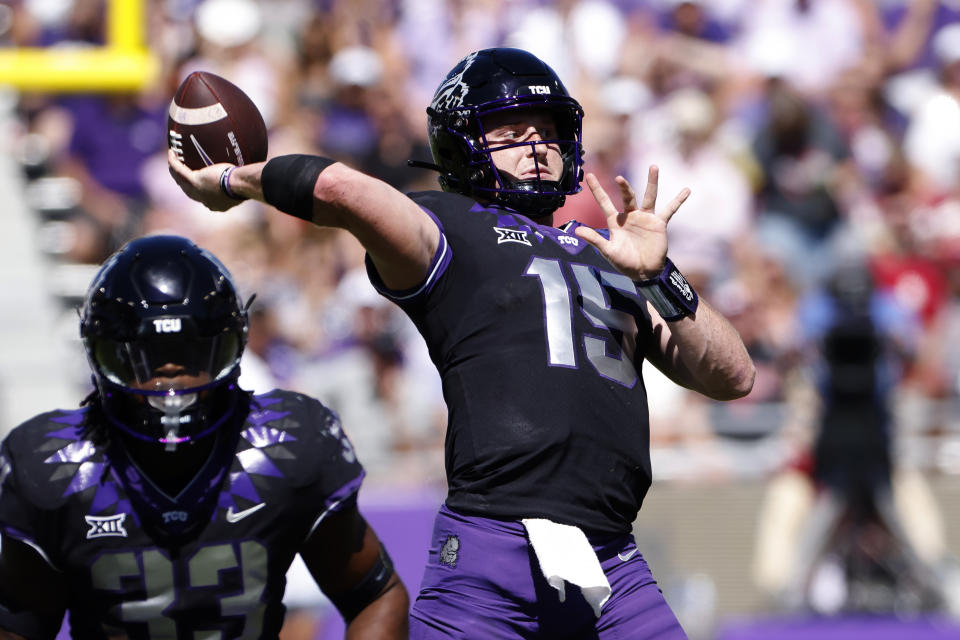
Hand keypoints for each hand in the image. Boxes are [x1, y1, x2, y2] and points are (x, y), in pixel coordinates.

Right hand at [167, 149, 240, 211]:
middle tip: (180, 173)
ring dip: (175, 171)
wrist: (240, 185)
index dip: (200, 192)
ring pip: (181, 181)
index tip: (200, 185)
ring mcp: (197, 191)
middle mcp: (204, 201)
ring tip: (172, 162)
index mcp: (216, 205)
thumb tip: (248, 177)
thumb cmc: (245, 184)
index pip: (205, 199)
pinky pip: (179, 170)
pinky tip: (171, 153)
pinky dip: (174, 162)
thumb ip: (240, 184)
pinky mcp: (194, 180)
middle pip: (189, 191)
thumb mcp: (243, 186)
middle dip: (183, 183)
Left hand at [574, 166, 689, 280]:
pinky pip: (670, 210)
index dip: (597, 189)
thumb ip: (594, 239)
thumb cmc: (624, 262)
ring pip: (649, 196)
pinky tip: (686, 190)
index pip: (604, 202)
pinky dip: (678, 201)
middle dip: (624, 187)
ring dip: (652, 182)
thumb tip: (576, 230)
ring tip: (653, 167)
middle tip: (618, 178)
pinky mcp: (659, 224)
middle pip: (628, 196)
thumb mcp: (608, 251)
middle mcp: (631, 216)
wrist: (644, 272)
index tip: (590, 175)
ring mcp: (646, 218)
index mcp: (616, 221)